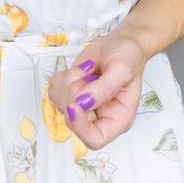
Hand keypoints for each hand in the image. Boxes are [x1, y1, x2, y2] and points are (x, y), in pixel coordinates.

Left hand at [46, 27, 148, 149]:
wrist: (121, 43)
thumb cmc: (129, 58)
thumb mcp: (122, 70)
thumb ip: (104, 89)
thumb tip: (83, 103)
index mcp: (117, 119)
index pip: (95, 139)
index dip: (80, 127)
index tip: (74, 105)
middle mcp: (98, 116)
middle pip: (72, 120)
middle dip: (75, 94)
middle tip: (89, 75)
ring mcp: (82, 106)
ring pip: (60, 104)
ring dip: (70, 82)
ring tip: (88, 71)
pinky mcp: (70, 94)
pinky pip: (54, 92)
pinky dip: (62, 78)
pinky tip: (78, 71)